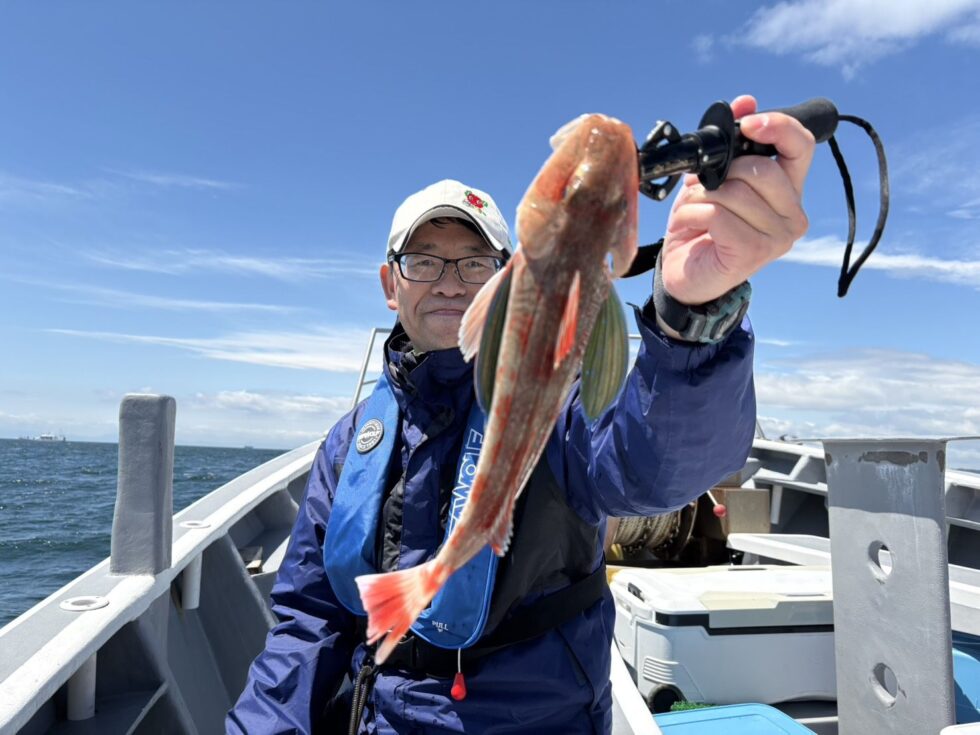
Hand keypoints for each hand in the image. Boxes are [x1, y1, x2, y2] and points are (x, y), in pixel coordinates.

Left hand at [660, 95, 814, 304]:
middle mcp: (792, 214)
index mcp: (788, 190)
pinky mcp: (752, 253)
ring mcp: (777, 238)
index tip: (747, 124)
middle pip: (760, 169)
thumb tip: (746, 99)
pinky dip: (691, 215)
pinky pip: (717, 215)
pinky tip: (687, 226)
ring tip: (691, 211)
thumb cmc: (701, 227)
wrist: (684, 276)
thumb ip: (731, 144)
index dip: (777, 126)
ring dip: (699, 197)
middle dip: (720, 172)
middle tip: (700, 188)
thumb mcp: (712, 179)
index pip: (801, 146)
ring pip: (734, 192)